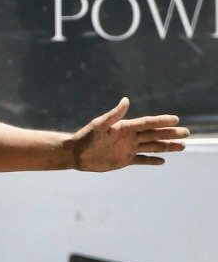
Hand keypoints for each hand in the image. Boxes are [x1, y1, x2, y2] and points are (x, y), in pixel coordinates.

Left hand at [71, 97, 187, 171]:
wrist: (75, 154)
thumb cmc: (85, 137)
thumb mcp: (99, 125)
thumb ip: (114, 114)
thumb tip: (126, 100)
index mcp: (125, 127)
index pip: (148, 123)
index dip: (161, 121)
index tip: (176, 119)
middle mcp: (130, 137)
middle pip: (154, 135)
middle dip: (170, 134)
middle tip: (187, 132)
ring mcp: (128, 148)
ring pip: (152, 147)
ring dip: (167, 147)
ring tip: (182, 146)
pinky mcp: (124, 160)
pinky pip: (141, 160)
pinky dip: (151, 160)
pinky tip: (163, 161)